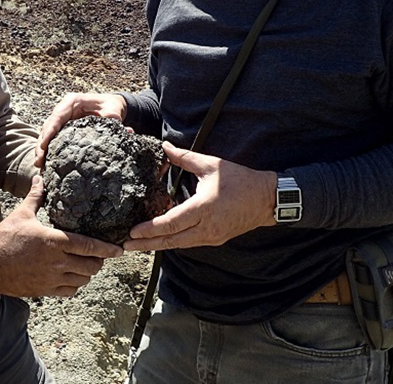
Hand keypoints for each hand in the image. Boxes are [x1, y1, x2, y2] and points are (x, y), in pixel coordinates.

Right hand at [0, 176, 122, 296]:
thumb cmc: (4, 239)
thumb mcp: (21, 215)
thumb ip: (35, 197)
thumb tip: (40, 178)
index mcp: (54, 241)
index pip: (89, 246)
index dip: (107, 248)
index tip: (119, 249)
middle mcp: (56, 262)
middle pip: (91, 265)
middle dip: (99, 261)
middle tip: (101, 255)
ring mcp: (51, 278)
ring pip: (82, 280)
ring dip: (88, 273)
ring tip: (88, 265)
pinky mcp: (45, 290)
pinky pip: (69, 291)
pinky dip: (75, 285)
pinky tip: (73, 277)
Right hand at [35, 92, 126, 166]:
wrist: (113, 105)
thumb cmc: (111, 106)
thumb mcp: (113, 109)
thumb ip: (111, 116)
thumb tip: (111, 122)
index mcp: (73, 101)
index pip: (57, 116)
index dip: (49, 131)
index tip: (44, 145)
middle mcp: (64, 109)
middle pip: (48, 126)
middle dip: (42, 143)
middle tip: (39, 160)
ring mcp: (62, 118)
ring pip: (47, 133)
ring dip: (42, 148)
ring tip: (39, 164)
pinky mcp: (63, 127)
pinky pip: (53, 138)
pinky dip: (48, 149)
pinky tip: (46, 162)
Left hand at [122, 141, 276, 251]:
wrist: (267, 199)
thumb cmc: (240, 180)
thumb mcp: (211, 165)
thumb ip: (185, 158)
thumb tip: (164, 147)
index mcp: (203, 208)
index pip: (170, 223)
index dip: (149, 229)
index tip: (132, 232)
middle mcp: (206, 228)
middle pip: (171, 240)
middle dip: (146, 244)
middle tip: (125, 245)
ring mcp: (211, 237)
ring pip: (179, 244)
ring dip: (158, 245)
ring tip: (138, 244)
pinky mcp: (215, 239)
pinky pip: (189, 243)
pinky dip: (173, 241)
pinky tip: (161, 238)